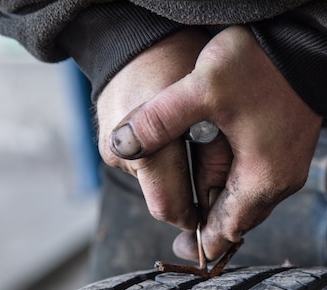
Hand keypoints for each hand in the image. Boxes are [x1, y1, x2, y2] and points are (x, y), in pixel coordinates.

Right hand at [96, 28, 209, 229]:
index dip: (195, 217)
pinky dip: (159, 159)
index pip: (169, 208)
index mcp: (146, 149)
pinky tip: (171, 134)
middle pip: (160, 199)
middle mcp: (121, 155)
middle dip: (186, 195)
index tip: (216, 214)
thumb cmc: (181, 64)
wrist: (137, 36)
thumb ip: (216, 164)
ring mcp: (110, 149)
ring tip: (190, 142)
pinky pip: (140, 164)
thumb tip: (218, 205)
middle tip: (212, 176)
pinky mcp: (108, 143)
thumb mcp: (211, 111)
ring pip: (150, 183)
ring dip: (172, 175)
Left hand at [104, 26, 322, 261]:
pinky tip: (218, 170)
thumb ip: (159, 121)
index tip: (180, 252)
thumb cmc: (260, 65)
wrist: (306, 40)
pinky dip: (237, 184)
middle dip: (210, 224)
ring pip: (250, 199)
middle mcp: (282, 180)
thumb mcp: (201, 89)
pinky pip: (260, 180)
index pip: (229, 230)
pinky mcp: (289, 147)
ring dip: (223, 202)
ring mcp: (290, 164)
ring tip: (196, 201)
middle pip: (241, 219)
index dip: (202, 244)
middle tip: (182, 231)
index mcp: (262, 179)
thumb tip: (122, 144)